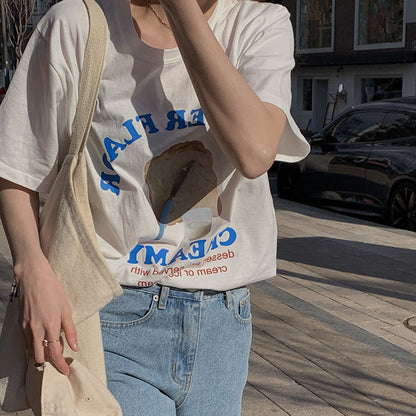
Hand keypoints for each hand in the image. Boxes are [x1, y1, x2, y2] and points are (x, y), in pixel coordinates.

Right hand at [16, 256, 77, 374]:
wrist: (33, 277)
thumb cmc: (53, 290)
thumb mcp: (66, 309)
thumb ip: (70, 330)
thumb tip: (74, 347)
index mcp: (50, 326)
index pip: (55, 353)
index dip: (61, 365)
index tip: (66, 371)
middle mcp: (36, 330)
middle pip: (41, 357)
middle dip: (50, 364)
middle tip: (59, 362)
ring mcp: (26, 328)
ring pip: (31, 352)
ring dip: (41, 356)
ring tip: (51, 352)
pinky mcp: (20, 324)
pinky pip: (26, 342)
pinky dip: (33, 347)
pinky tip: (41, 342)